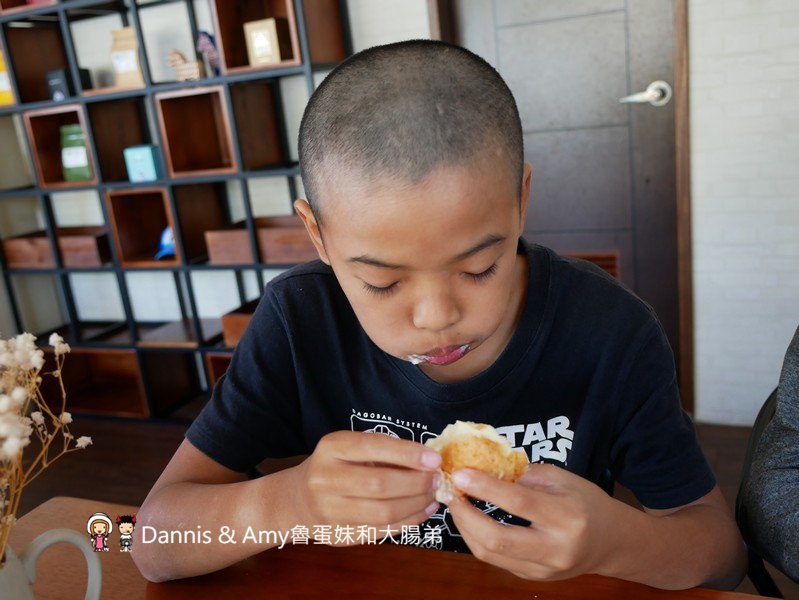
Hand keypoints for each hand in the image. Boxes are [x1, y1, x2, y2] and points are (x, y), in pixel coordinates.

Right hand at [290, 431, 440, 532]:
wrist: (298, 499)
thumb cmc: (335, 466)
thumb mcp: (351, 448)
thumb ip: (384, 451)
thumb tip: (429, 461)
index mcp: (331, 448)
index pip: (373, 448)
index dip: (407, 454)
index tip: (434, 458)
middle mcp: (325, 478)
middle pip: (379, 484)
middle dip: (416, 483)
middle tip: (437, 479)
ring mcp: (329, 511)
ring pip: (383, 512)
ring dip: (416, 504)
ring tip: (433, 495)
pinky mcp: (339, 536)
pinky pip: (381, 531)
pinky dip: (408, 521)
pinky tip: (422, 511)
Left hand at [446, 463, 627, 579]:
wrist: (611, 543)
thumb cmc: (586, 503)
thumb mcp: (563, 478)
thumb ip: (525, 475)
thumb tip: (485, 468)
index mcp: (567, 517)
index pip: (519, 502)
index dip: (485, 488)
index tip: (460, 474)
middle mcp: (555, 548)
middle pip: (497, 539)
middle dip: (465, 515)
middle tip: (449, 492)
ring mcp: (543, 569)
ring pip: (490, 554)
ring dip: (465, 527)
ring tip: (455, 504)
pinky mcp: (532, 577)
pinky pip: (496, 559)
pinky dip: (477, 538)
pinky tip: (470, 519)